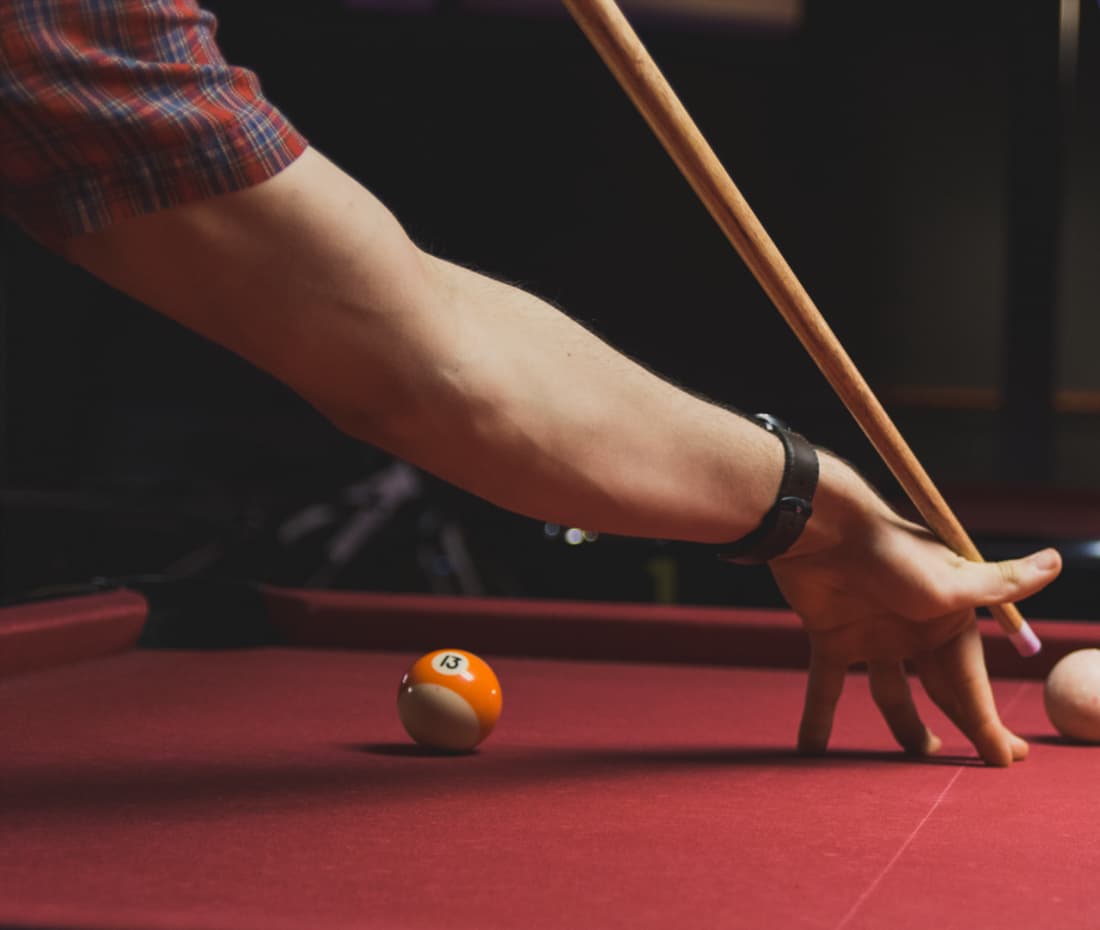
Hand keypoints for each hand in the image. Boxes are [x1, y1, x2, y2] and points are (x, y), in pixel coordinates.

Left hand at [767, 455, 1061, 765]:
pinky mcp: (830, 638)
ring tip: (918, 756)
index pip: (973, 681)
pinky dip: (818, 718)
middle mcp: (912, 630)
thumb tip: (1057, 561)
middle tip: (981, 763)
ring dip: (903, 727)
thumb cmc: (890, 554)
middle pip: (939, 688)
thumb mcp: (952, 579)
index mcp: (947, 619)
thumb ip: (1003, 583)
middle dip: (963, 723)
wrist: (822, 532)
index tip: (1007, 759)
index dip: (990, 723)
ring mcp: (872, 636)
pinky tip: (812, 749)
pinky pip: (826, 688)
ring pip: (889, 693)